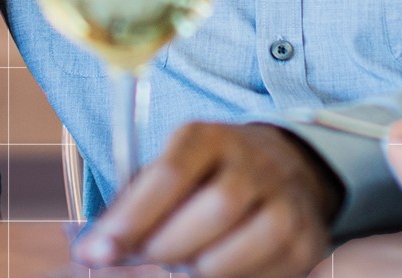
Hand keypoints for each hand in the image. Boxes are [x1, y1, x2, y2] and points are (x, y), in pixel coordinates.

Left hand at [75, 122, 337, 277]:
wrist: (280, 168)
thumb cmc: (204, 177)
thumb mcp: (169, 169)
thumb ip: (133, 204)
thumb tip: (92, 247)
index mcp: (207, 137)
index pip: (170, 174)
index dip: (131, 218)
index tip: (97, 252)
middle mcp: (253, 161)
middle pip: (216, 208)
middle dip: (168, 246)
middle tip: (144, 262)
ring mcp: (287, 198)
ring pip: (248, 243)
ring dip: (204, 269)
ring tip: (182, 269)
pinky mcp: (309, 237)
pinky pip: (274, 271)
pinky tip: (213, 272)